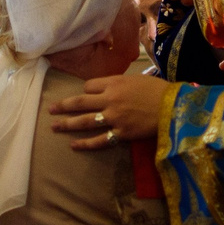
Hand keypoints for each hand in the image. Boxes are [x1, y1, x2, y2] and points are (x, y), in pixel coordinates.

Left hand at [48, 73, 167, 151]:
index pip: (89, 86)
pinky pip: (99, 140)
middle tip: (50, 109)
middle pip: (80, 103)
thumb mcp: (136, 79)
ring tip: (55, 126)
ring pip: (85, 122)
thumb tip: (106, 88)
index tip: (86, 95)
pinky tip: (73, 145)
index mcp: (114, 83)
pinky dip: (85, 144)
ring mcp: (114, 118)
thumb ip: (118, 83)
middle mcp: (110, 100)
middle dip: (63, 106)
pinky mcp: (121, 134)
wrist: (174, 107)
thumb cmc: (158, 90)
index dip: (85, 90)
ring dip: (67, 124)